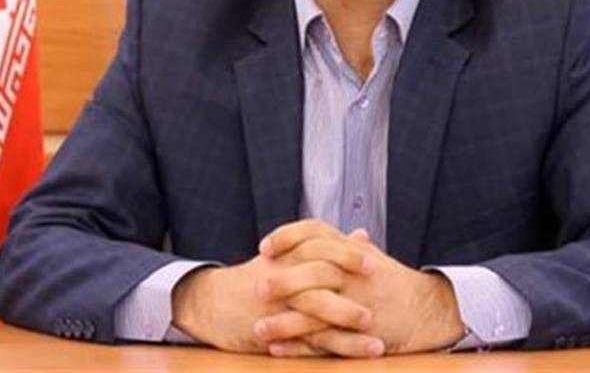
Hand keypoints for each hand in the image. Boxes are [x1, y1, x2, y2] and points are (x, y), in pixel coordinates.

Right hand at [171, 239, 380, 355]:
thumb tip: (363, 235)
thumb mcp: (286, 257)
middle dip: (350, 280)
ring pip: (316, 309)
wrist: (209, 304)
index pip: (318, 246)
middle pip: (319, 273)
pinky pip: (307, 341)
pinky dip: (333, 348)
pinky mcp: (274, 332)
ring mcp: (278, 305)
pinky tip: (355, 354)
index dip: (344, 251)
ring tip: (376, 330)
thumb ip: (329, 247)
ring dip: (347, 319)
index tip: (373, 255)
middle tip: (380, 282)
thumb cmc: (255, 279)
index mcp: (286, 256)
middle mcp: (282, 277)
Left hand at [257, 220, 465, 355]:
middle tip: (255, 287)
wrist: (429, 311)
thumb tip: (332, 233)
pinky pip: (325, 341)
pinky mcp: (360, 334)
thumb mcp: (371, 258)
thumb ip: (347, 246)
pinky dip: (299, 346)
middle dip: (283, 280)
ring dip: (283, 322)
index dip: (288, 237)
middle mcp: (353, 275)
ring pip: (315, 312)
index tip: (265, 247)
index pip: (316, 233)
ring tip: (257, 329)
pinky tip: (277, 349)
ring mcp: (357, 304)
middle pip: (313, 271)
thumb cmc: (394, 283)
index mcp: (351, 252)